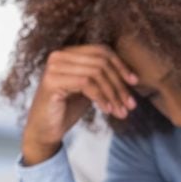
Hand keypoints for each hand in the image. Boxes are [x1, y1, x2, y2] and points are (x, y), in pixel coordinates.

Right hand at [21, 45, 138, 165]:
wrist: (46, 130)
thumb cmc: (68, 109)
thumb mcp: (91, 90)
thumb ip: (105, 79)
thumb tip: (133, 77)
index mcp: (69, 53)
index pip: (102, 51)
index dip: (121, 65)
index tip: (134, 82)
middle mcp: (60, 55)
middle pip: (101, 63)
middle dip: (119, 85)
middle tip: (130, 105)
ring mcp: (54, 66)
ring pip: (96, 73)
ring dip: (113, 94)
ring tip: (121, 111)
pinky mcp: (51, 80)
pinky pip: (86, 84)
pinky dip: (101, 97)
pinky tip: (107, 110)